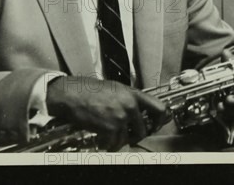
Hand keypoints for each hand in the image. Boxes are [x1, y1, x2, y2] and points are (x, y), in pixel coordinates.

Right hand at [46, 76, 166, 150]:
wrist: (73, 94)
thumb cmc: (90, 89)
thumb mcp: (116, 88)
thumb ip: (129, 98)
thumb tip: (139, 110)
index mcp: (133, 94)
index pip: (159, 108)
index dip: (160, 119)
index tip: (155, 124)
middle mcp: (130, 105)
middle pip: (144, 129)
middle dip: (136, 135)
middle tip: (128, 135)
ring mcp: (120, 117)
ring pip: (128, 139)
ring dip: (120, 141)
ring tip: (111, 135)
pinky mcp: (110, 128)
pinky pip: (115, 143)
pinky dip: (109, 144)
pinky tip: (104, 139)